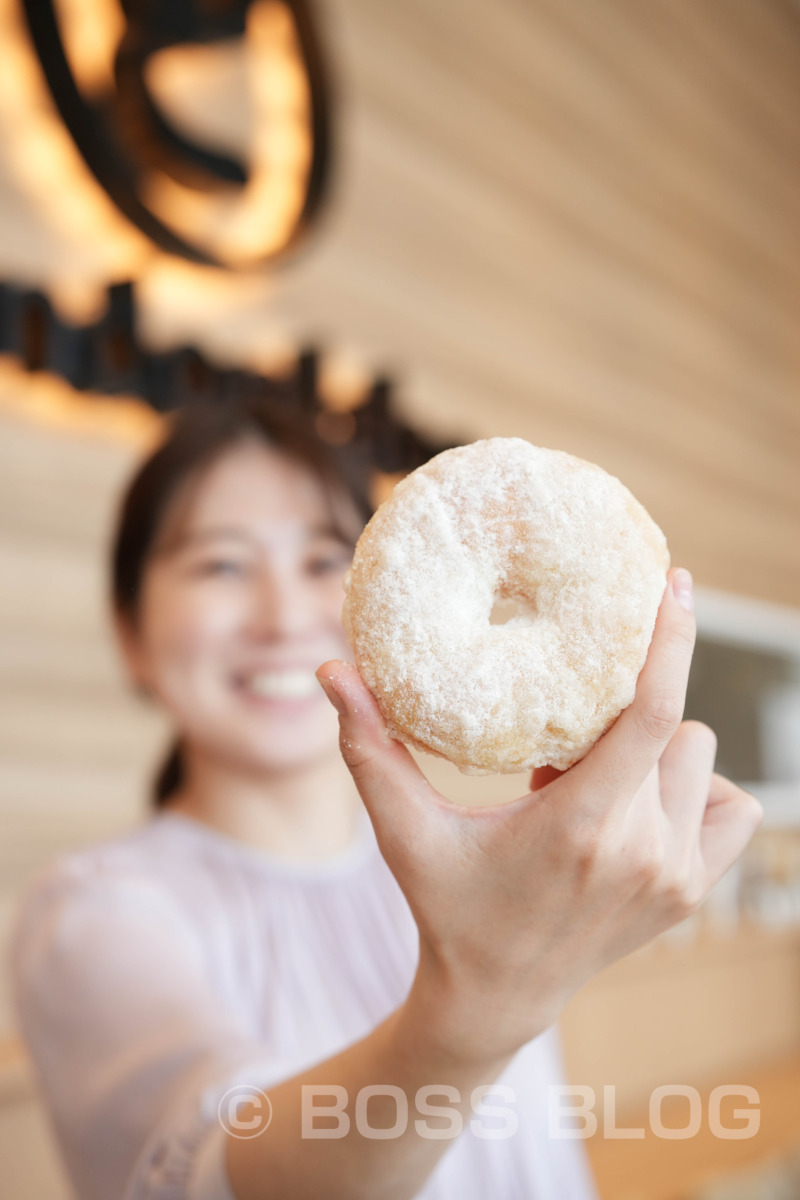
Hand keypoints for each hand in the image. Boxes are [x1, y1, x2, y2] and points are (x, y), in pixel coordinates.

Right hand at [316, 568, 762, 1061]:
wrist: (497, 997)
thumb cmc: (448, 907)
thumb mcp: (404, 830)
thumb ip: (369, 748)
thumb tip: (330, 668)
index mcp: (579, 827)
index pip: (650, 714)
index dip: (669, 641)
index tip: (675, 584)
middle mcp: (642, 851)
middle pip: (673, 727)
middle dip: (629, 711)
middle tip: (565, 745)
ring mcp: (676, 877)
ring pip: (700, 759)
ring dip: (659, 748)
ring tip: (597, 777)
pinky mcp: (692, 893)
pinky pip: (733, 809)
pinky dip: (697, 790)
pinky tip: (644, 801)